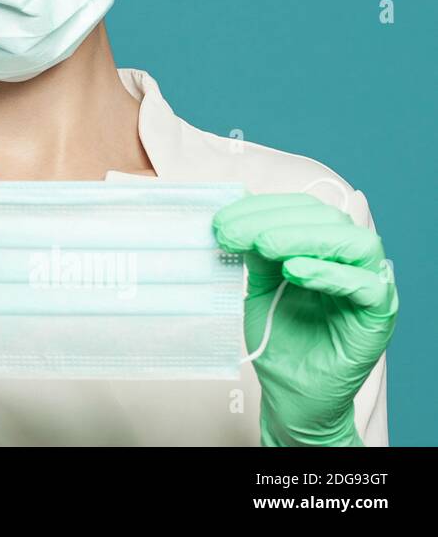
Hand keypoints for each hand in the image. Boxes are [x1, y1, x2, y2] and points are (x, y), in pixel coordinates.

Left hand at [213, 192, 398, 445]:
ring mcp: (369, 286)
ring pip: (354, 243)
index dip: (261, 207)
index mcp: (323, 246)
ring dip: (303, 238)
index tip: (222, 220)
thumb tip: (232, 216)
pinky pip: (367, 286)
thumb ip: (254, 252)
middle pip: (326, 219)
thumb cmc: (280, 337)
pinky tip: (295, 272)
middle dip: (273, 220)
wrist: (290, 392)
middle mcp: (350, 260)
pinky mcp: (378, 316)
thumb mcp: (258, 285)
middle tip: (232, 233)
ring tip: (264, 247)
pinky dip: (331, 274)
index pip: (301, 209)